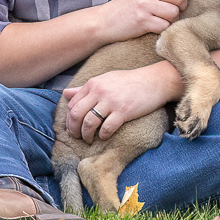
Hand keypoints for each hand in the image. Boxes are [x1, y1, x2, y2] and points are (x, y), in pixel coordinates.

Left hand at [61, 63, 181, 141]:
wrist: (154, 81)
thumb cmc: (129, 81)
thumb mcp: (105, 80)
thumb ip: (85, 88)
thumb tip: (65, 94)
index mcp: (93, 83)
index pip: (72, 104)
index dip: (69, 119)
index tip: (73, 127)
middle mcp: (99, 91)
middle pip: (76, 114)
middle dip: (74, 129)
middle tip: (77, 137)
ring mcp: (111, 101)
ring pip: (89, 123)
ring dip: (86, 135)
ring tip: (89, 140)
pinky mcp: (123, 111)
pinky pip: (107, 128)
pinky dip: (103, 135)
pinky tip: (105, 136)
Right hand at [97, 0, 204, 42]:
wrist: (105, 21)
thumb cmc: (128, 7)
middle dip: (181, 7)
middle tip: (172, 11)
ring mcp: (145, 5)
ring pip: (174, 13)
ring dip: (170, 19)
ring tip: (159, 19)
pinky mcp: (143, 21)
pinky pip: (164, 26)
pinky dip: (162, 29)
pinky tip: (152, 27)